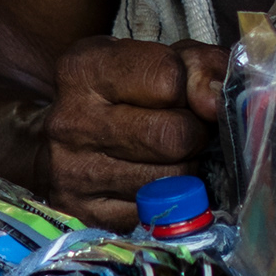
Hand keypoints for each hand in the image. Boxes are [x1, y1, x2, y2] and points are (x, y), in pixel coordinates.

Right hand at [39, 37, 228, 230]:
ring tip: (167, 155)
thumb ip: (199, 65)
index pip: (169, 80)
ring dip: (184, 167)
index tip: (182, 94)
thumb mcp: (156, 60)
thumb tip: (215, 101)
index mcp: (84, 69)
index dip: (189, 88)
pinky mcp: (84, 215)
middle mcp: (72, 121)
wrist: (59, 144)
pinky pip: (156, 214)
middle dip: (192, 132)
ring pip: (171, 180)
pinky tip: (152, 181)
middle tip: (184, 129)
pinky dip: (166, 200)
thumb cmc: (121, 93)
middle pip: (173, 136)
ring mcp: (74, 173)